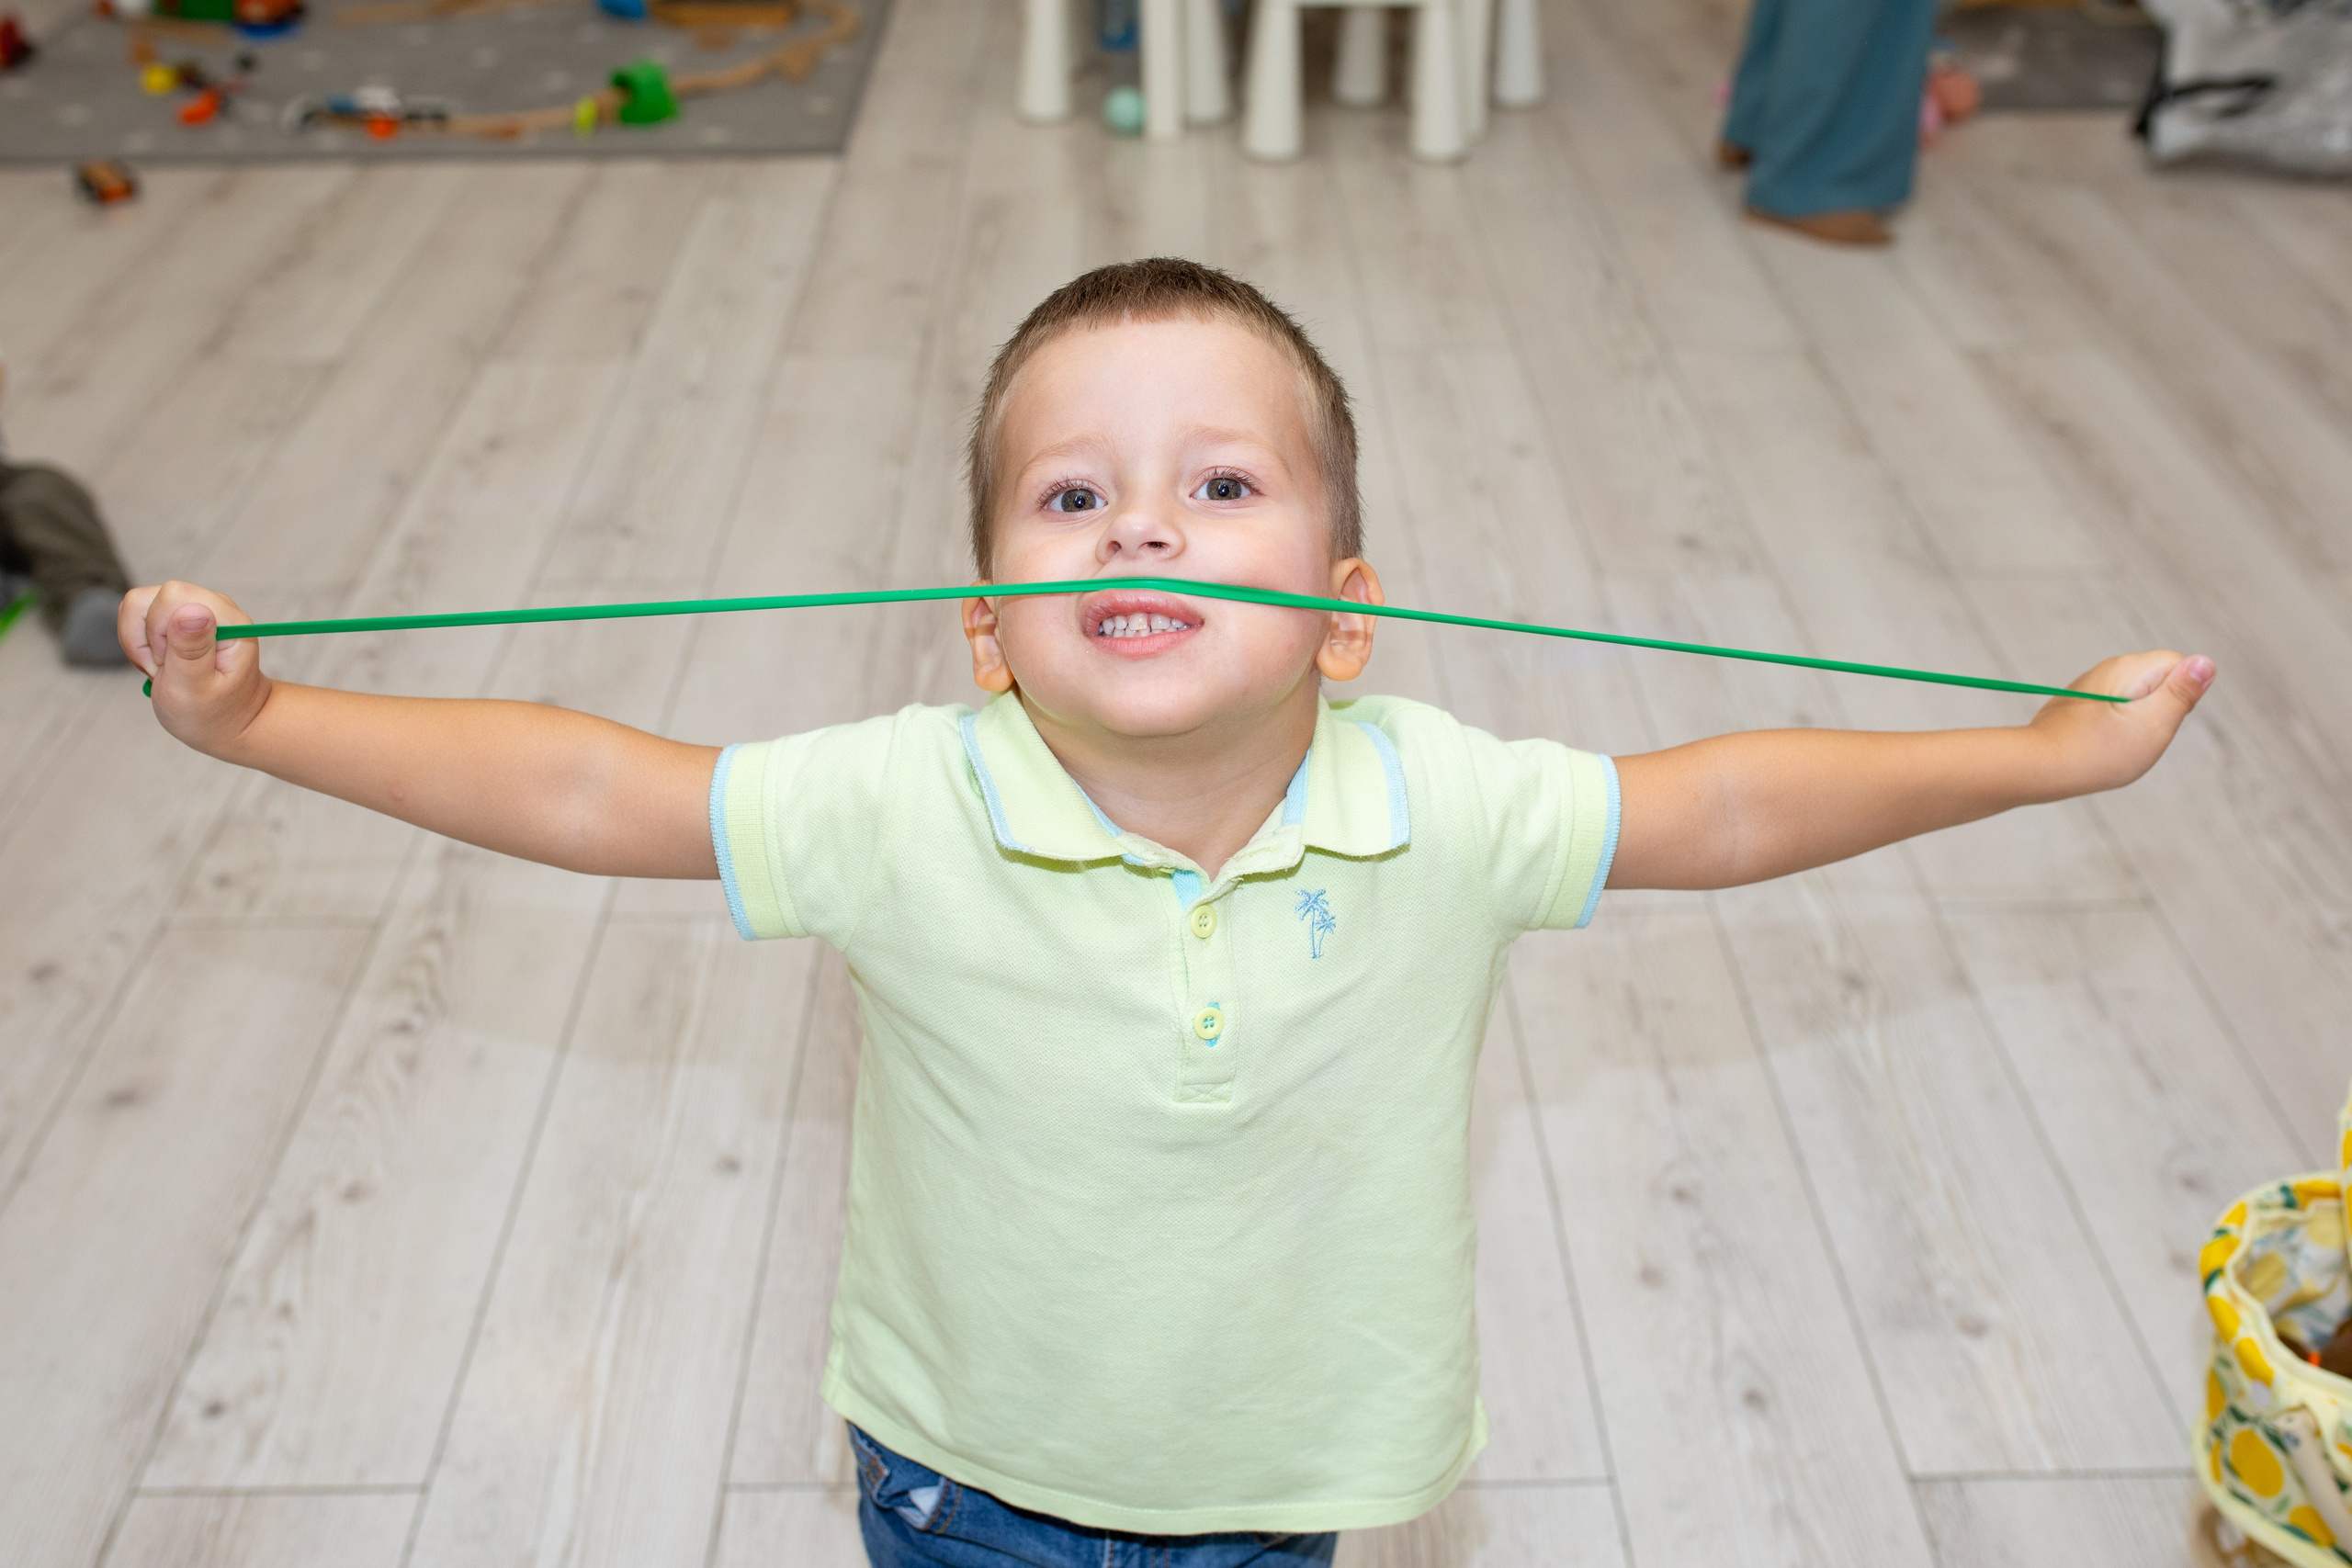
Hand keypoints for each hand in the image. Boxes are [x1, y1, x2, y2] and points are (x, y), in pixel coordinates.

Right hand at [119, 581, 272, 756]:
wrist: (226, 723)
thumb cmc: (213, 712)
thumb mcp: (196, 689)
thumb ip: (191, 650)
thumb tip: (192, 610)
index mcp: (229, 621)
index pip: (173, 596)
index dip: (157, 631)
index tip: (169, 665)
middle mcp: (215, 606)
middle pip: (151, 597)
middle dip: (146, 638)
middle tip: (163, 671)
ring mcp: (196, 608)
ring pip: (139, 604)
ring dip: (140, 642)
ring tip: (161, 670)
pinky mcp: (178, 615)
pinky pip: (139, 614)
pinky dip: (139, 642)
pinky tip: (159, 664)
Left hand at [2028, 649, 2215, 794]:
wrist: (2037, 768)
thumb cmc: (2098, 752)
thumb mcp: (2153, 724)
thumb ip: (2181, 693)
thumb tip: (2205, 662)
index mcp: (2128, 668)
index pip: (2178, 664)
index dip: (2181, 695)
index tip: (2160, 719)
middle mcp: (2106, 669)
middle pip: (2156, 681)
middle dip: (2158, 708)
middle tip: (2138, 735)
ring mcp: (2088, 687)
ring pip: (2132, 698)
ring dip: (2135, 721)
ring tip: (2117, 744)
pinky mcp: (2076, 705)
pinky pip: (2110, 711)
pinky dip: (2113, 728)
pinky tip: (2100, 747)